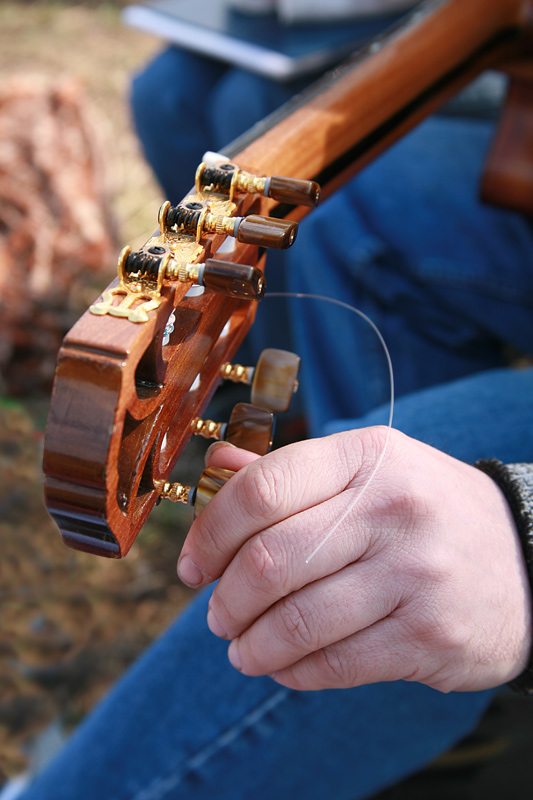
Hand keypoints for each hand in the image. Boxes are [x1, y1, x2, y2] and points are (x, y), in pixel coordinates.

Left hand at [178, 428, 531, 692]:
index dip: (210, 532)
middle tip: (215, 614)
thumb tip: (214, 470)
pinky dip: (291, 672)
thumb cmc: (422, 511)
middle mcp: (394, 508)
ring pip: (298, 621)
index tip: (192, 565)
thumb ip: (286, 472)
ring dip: (251, 644)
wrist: (523, 559)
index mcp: (367, 457)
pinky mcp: (431, 635)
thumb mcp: (366, 472)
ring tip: (241, 648)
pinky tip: (281, 666)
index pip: (262, 490)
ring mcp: (417, 573)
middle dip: (226, 599)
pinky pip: (335, 664)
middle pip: (271, 560)